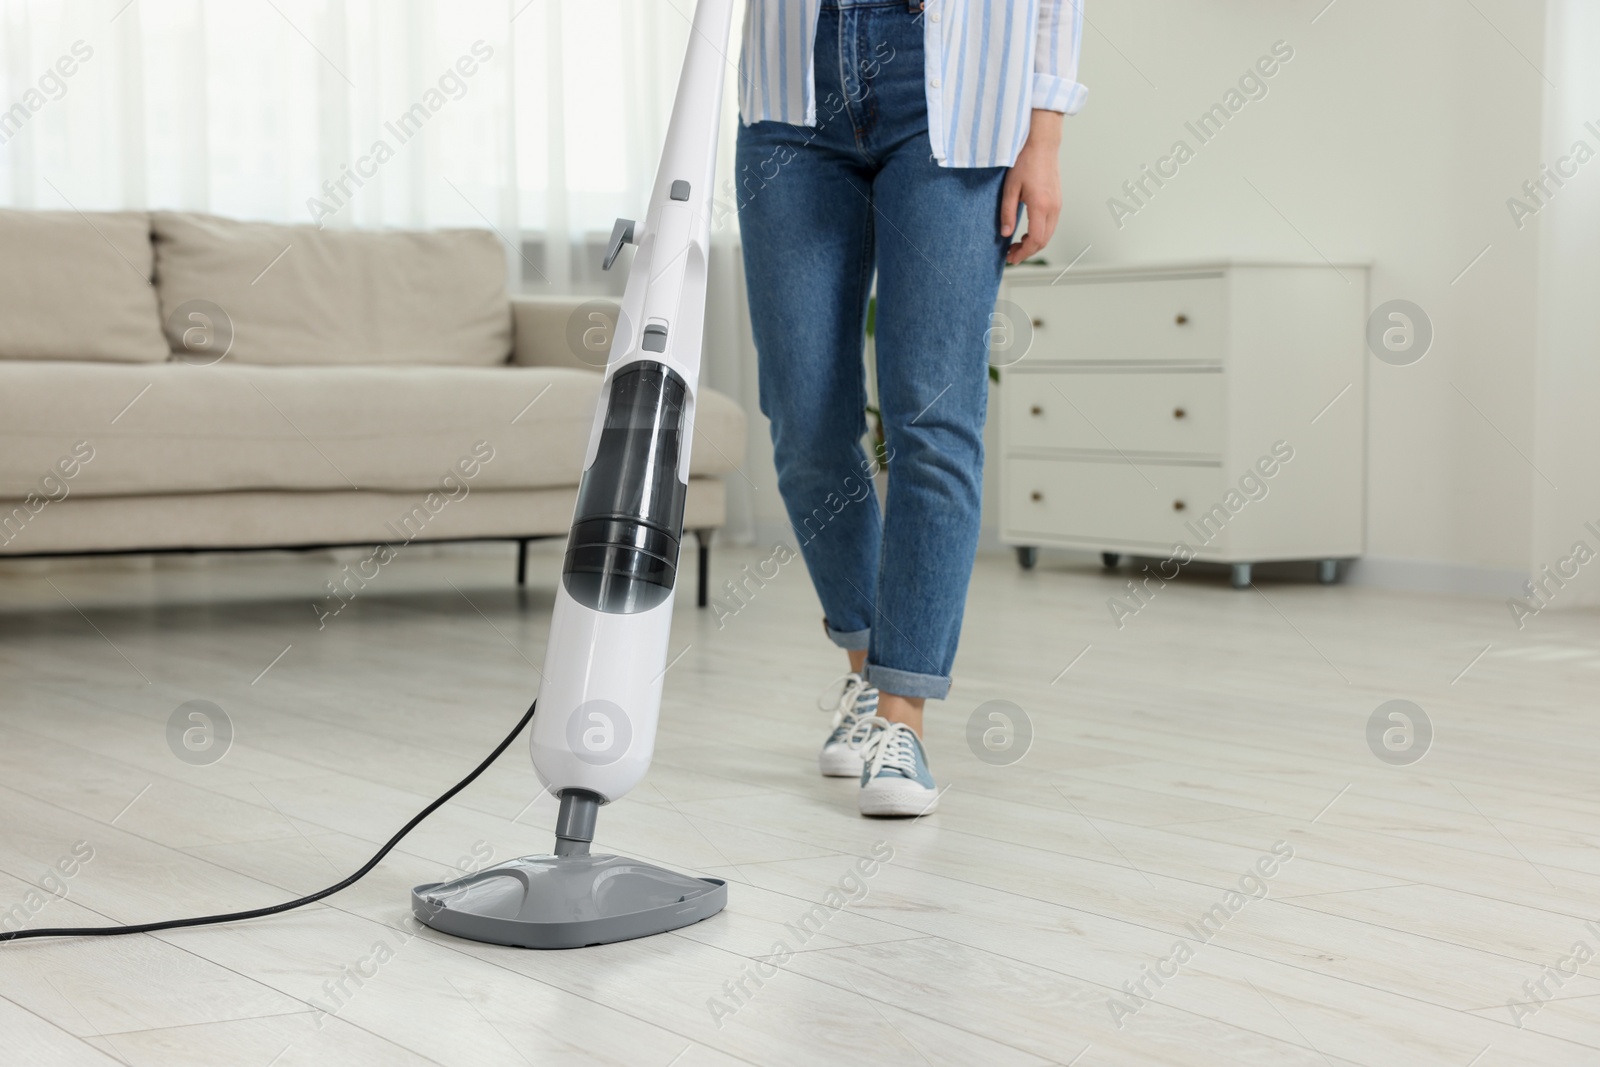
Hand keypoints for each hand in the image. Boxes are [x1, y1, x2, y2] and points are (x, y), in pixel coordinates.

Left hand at [1000, 109, 1062, 265]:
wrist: (1042, 145)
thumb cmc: (1025, 162)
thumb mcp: (1010, 188)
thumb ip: (1007, 213)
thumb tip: (1005, 233)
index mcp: (1041, 206)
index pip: (1035, 240)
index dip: (1023, 253)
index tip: (1011, 258)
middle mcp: (1053, 208)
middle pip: (1043, 241)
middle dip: (1027, 251)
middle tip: (1011, 254)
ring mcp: (1058, 205)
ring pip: (1049, 234)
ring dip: (1034, 243)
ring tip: (1017, 244)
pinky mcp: (1058, 201)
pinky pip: (1051, 224)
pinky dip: (1039, 233)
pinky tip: (1027, 232)